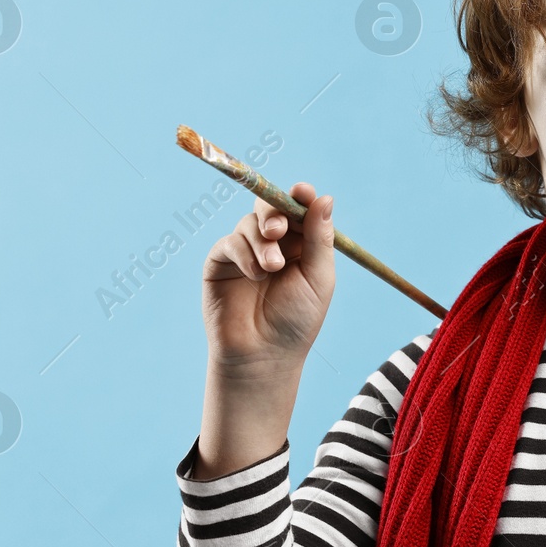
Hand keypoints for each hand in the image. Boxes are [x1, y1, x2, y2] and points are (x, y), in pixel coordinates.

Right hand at [201, 182, 335, 375]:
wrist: (263, 354)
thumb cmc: (296, 321)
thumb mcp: (317, 277)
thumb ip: (319, 238)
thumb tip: (324, 198)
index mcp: (302, 245)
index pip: (300, 210)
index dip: (301, 197)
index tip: (302, 191)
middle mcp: (274, 244)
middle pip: (271, 207)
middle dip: (275, 212)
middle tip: (279, 229)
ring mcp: (246, 251)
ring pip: (250, 223)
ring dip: (262, 242)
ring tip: (272, 268)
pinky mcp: (221, 262)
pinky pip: (230, 242)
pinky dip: (244, 253)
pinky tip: (256, 275)